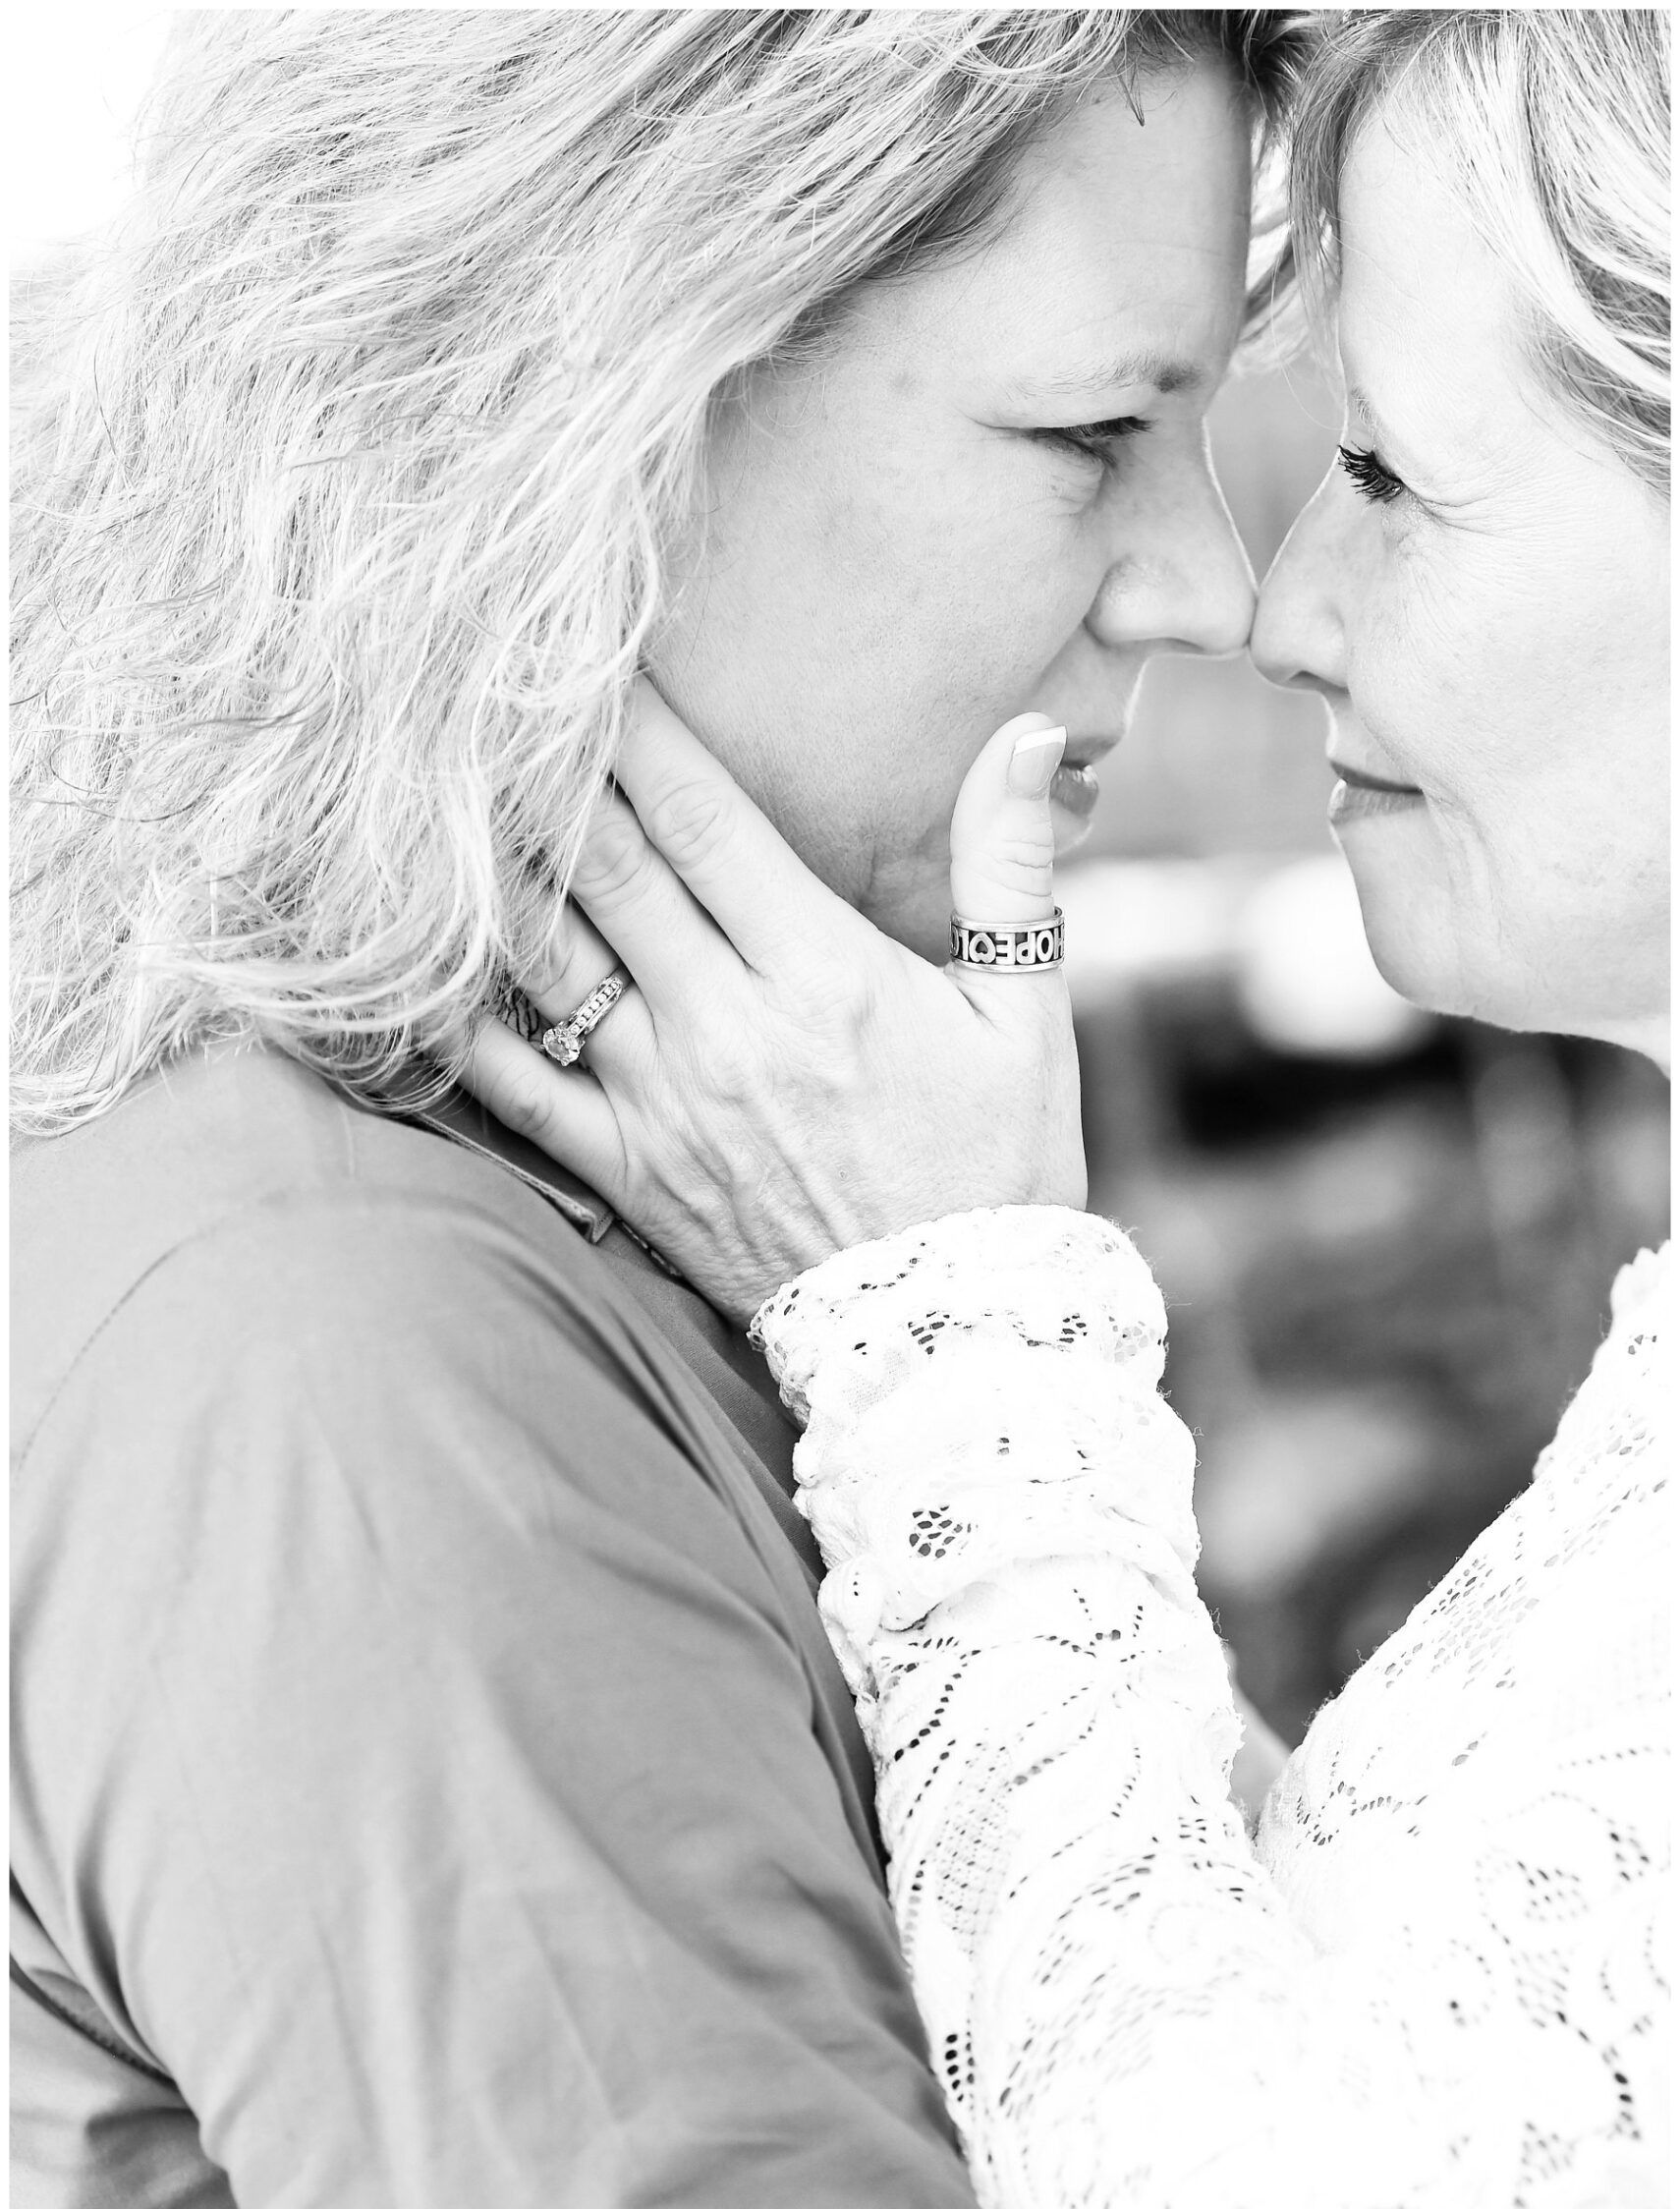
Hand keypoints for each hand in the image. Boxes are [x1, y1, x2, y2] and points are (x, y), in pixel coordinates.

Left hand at [467, 683, 1085, 1323]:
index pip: (700, 817)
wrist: (952, 1339)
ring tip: (434, 786)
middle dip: (543, 765)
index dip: (634, 726)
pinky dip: (452, 1025)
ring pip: (547, 957)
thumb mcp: (1027, 1016)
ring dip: (488, 867)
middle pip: (605, 864)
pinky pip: (514, 1088)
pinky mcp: (627, 1170)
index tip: (586, 654)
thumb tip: (1024, 734)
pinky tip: (398, 960)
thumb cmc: (998, 1168)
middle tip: (485, 688)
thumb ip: (1010, 869)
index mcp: (821, 973)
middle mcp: (725, 1027)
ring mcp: (662, 1101)